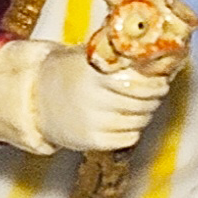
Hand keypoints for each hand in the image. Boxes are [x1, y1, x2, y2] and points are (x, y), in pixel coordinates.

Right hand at [0, 37, 171, 154]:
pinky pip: (130, 138)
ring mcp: (93, 122)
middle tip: (157, 91)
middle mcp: (94, 99)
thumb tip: (157, 55)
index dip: (156, 83)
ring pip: (139, 121)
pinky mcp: (93, 142)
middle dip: (154, 97)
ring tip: (141, 104)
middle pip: (142, 102)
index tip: (161, 80)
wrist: (36, 100)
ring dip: (146, 113)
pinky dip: (133, 129)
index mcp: (93, 74)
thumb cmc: (68, 73)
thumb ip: (117, 56)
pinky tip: (127, 119)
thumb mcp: (88, 56)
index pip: (139, 82)